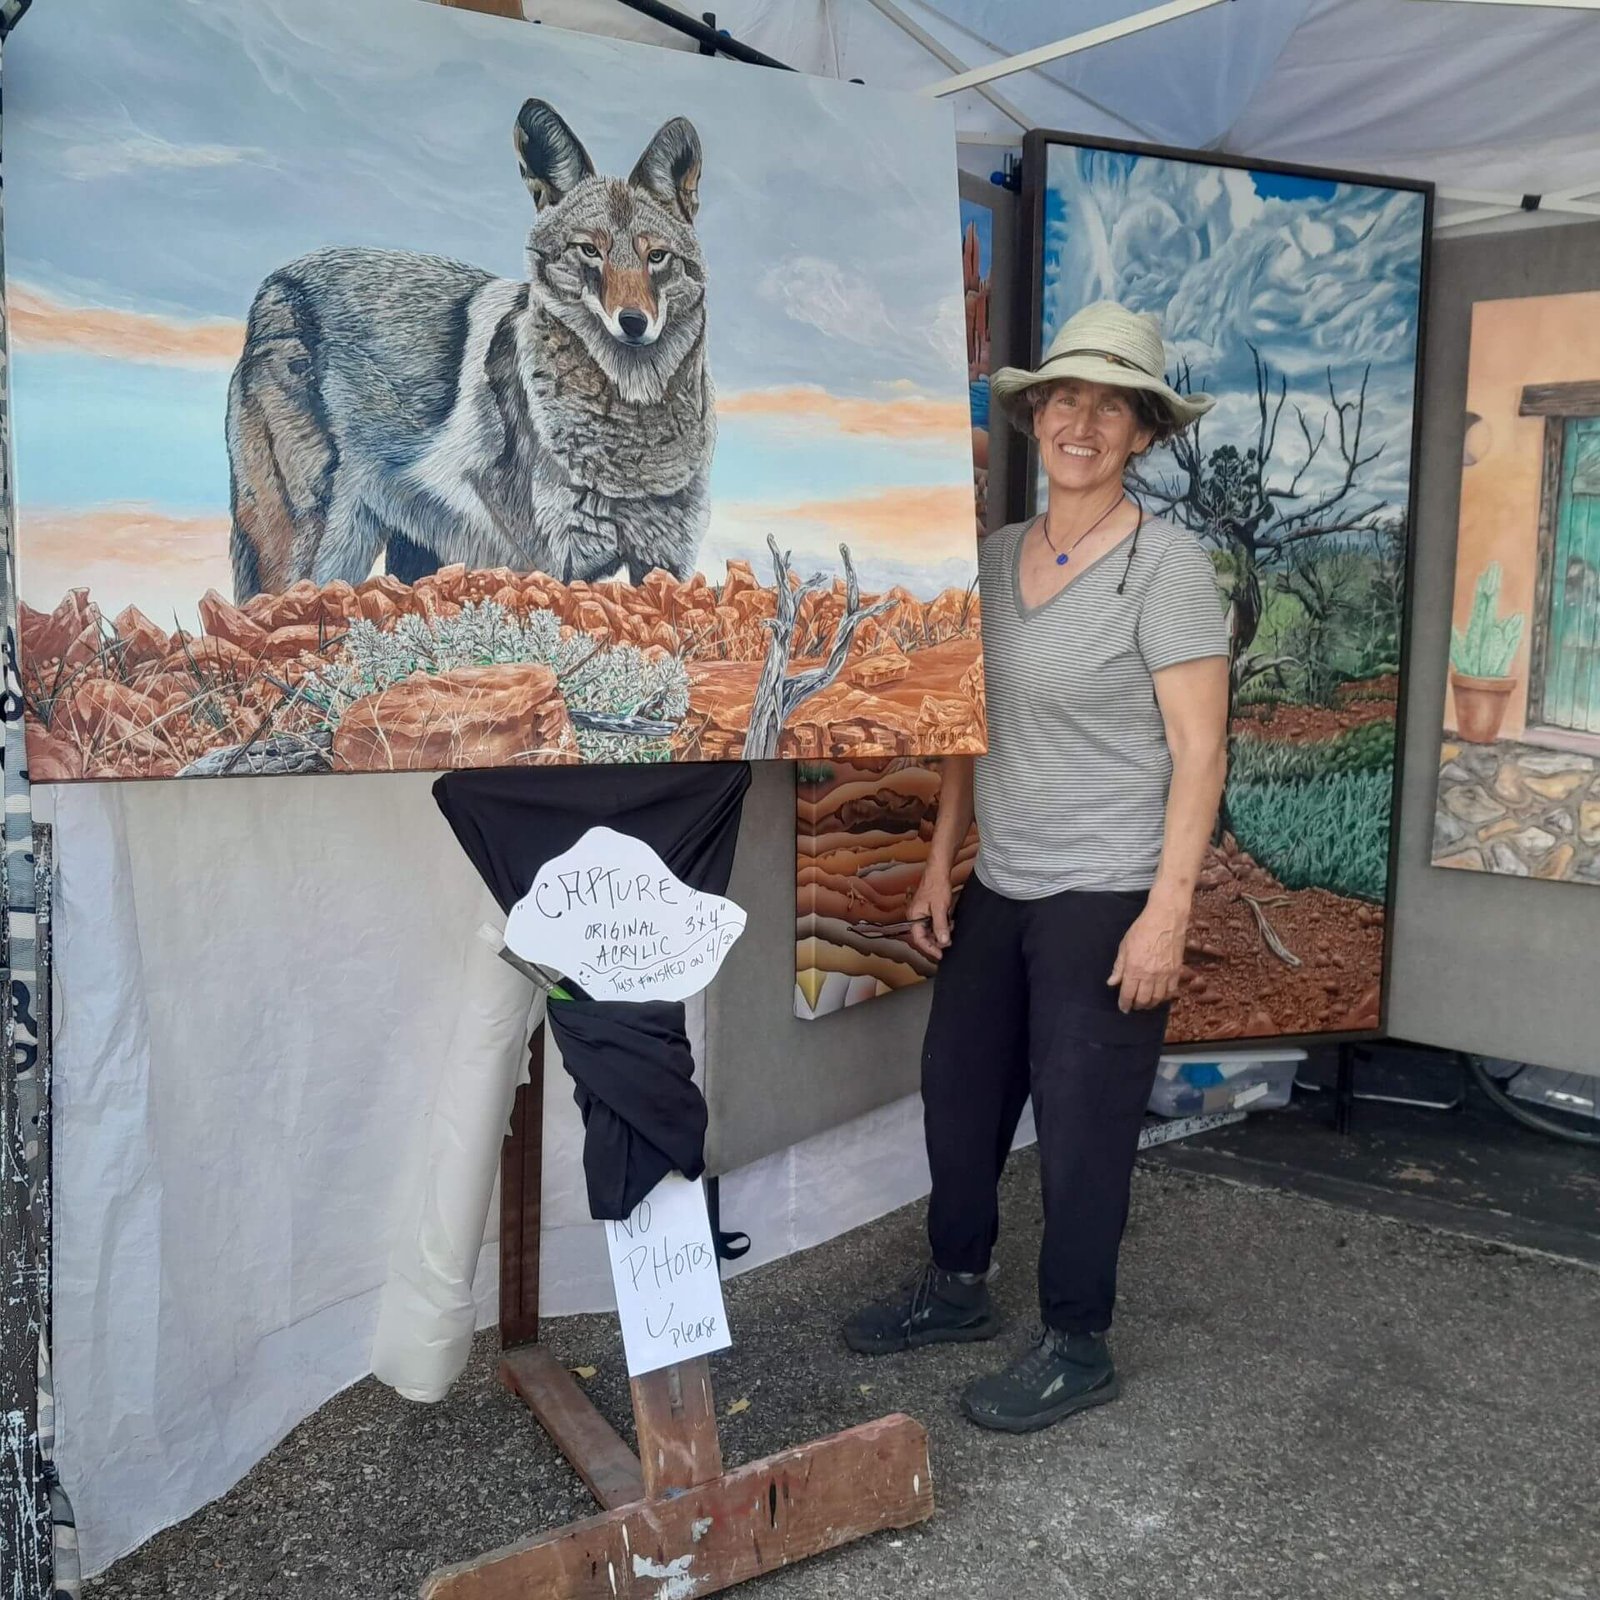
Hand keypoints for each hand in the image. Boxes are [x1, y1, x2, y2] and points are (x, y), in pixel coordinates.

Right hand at [906, 871, 954, 963]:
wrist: (938, 871)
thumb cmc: (936, 886)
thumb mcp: (940, 908)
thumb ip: (941, 926)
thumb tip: (943, 941)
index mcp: (914, 916)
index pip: (919, 939)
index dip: (930, 948)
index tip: (940, 955)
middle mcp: (915, 916)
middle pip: (924, 936)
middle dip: (937, 940)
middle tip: (949, 941)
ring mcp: (921, 913)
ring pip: (930, 930)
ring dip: (940, 932)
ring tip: (951, 927)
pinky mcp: (927, 910)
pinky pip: (933, 923)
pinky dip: (942, 925)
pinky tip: (949, 922)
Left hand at [1108, 898, 1187, 1012]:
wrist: (1166, 919)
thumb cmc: (1143, 929)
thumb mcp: (1125, 946)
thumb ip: (1119, 967)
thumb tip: (1112, 982)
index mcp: (1134, 969)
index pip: (1128, 994)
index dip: (1124, 1004)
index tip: (1123, 1008)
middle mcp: (1150, 975)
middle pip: (1144, 1000)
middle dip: (1137, 1005)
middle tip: (1133, 1005)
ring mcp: (1165, 974)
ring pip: (1158, 999)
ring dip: (1150, 1003)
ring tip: (1145, 1002)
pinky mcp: (1176, 971)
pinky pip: (1171, 991)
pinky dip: (1164, 997)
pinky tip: (1159, 995)